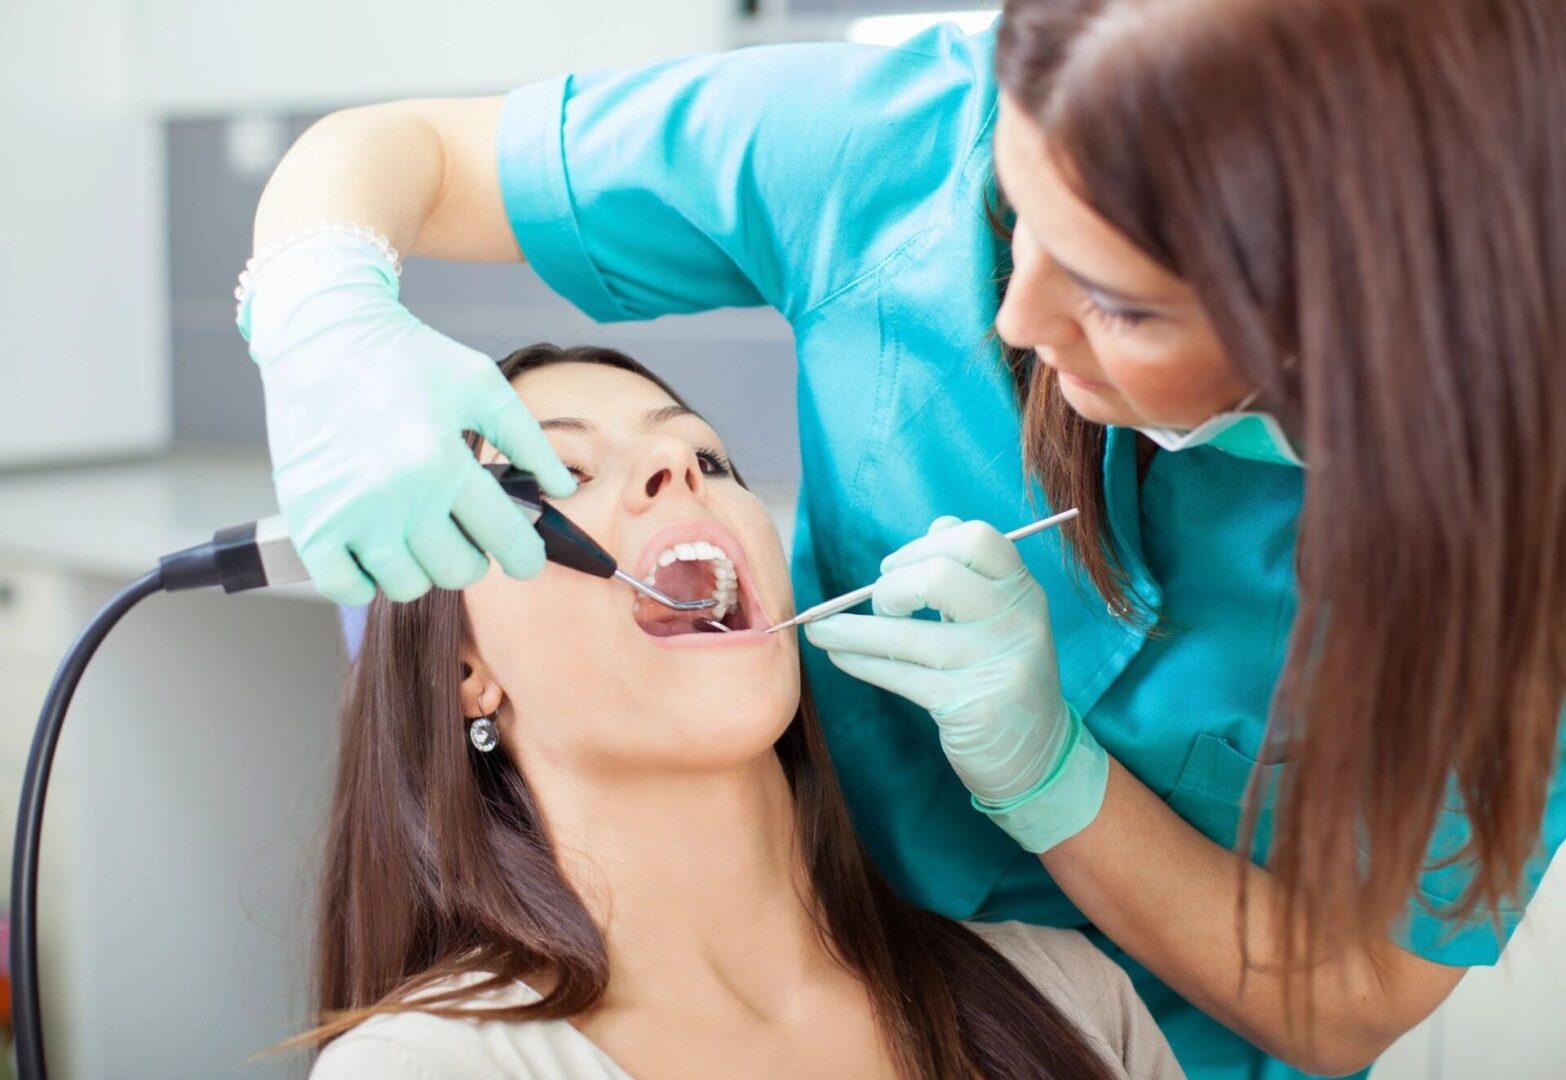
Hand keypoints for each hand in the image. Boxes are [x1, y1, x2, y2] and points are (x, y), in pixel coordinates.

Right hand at [239, 231, 575, 604]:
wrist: (320, 337)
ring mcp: (347, 514)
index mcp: (440, 459)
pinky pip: (346, 589)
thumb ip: (528, 439)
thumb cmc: (404, 357)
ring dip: (421, 567)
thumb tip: (561, 490)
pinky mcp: (308, 523)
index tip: (526, 558)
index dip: (526, 557)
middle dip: (472, 558)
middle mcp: (393, 494)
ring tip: (418, 532)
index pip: (504, 538)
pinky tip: (375, 550)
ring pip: (406, 585)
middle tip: (464, 532)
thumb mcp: (479, 383)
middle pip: (457, 571)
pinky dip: (365, 580)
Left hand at [804, 517, 1107, 852]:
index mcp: (1022, 591)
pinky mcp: (967, 706)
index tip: (895, 567)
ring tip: (819, 629)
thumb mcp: (1005, 617)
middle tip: (880, 604)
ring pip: (906, 633)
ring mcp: (994, 664)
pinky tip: (838, 655)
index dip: (925, 544)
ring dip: (850, 629)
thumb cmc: (1005, 673)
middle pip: (939, 575)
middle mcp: (1015, 621)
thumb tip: (936, 525)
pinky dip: (858, 660)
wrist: (1038, 754)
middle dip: (892, 586)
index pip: (978, 540)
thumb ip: (974, 571)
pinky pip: (898, 673)